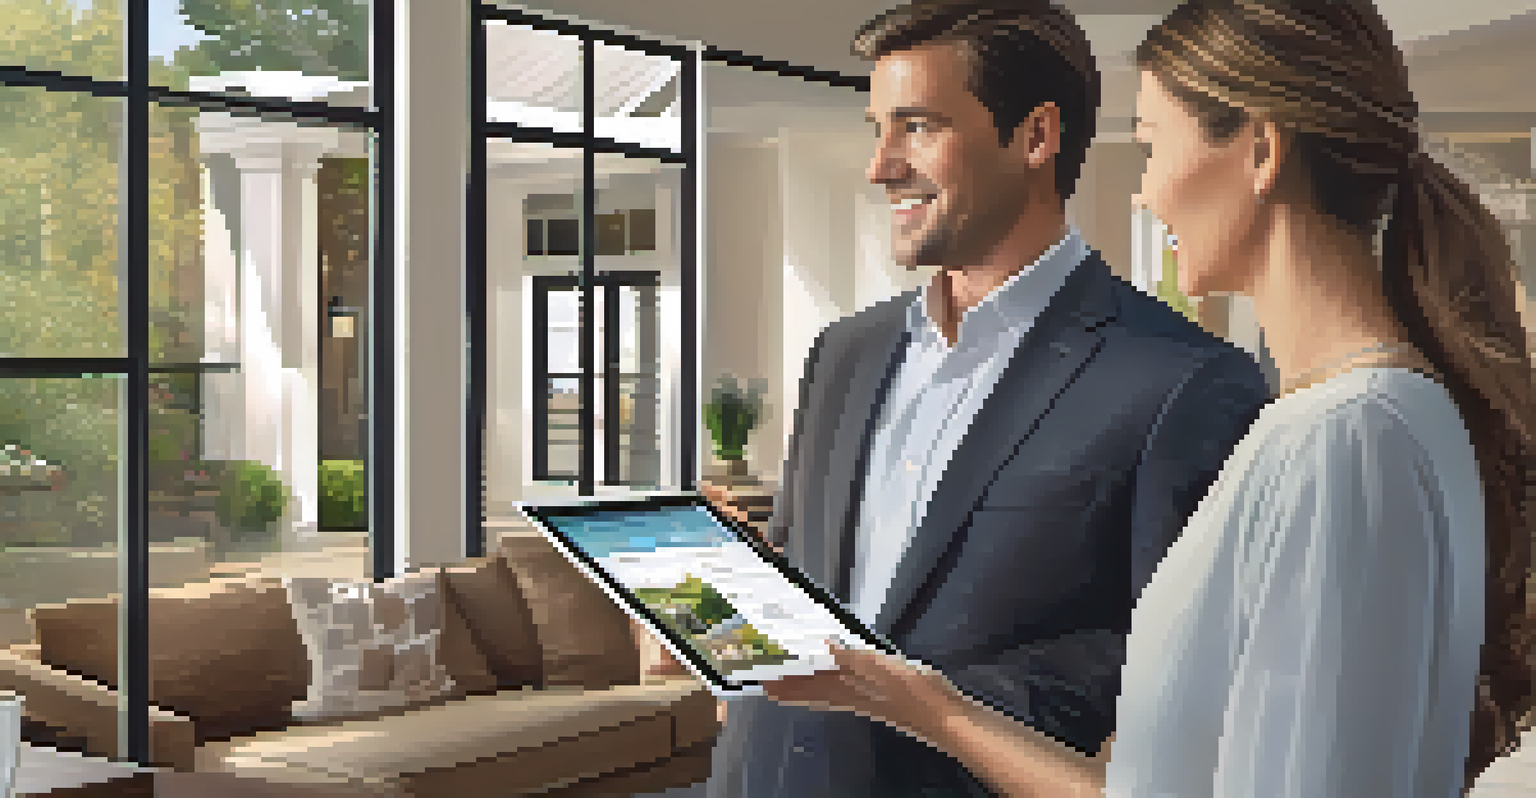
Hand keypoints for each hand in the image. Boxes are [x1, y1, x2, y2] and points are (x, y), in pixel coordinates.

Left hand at [760, 640, 960, 744]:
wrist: (946, 717)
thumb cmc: (917, 694)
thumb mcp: (882, 668)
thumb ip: (851, 657)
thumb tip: (823, 646)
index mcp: (850, 689)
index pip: (807, 685)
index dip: (785, 681)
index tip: (762, 678)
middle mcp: (853, 695)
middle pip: (812, 691)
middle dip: (790, 686)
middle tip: (767, 682)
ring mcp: (867, 697)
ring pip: (826, 692)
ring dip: (806, 686)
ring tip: (789, 683)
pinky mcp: (880, 695)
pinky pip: (843, 690)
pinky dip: (830, 683)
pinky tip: (834, 678)